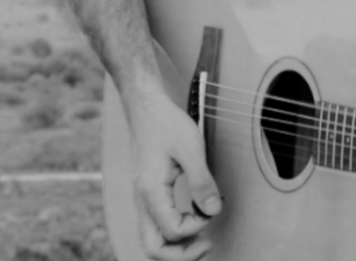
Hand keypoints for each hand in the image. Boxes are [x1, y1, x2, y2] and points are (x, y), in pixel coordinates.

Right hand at [129, 93, 221, 260]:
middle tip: (207, 243)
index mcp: (151, 191)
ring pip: (152, 242)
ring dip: (177, 248)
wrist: (146, 109)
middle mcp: (142, 201)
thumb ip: (202, 182)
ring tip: (202, 238)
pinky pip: (156, 228)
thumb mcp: (190, 148)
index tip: (210, 208)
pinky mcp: (148, 197)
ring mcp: (143, 201)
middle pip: (153, 249)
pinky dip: (174, 235)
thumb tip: (212, 211)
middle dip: (182, 255)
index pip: (172, 231)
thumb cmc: (167, 124)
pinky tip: (192, 221)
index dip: (196, 228)